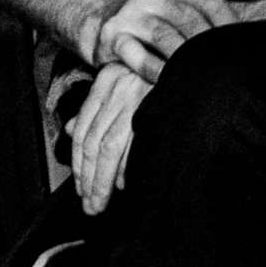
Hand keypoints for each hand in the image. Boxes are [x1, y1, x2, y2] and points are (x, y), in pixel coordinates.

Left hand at [71, 62, 151, 216]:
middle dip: (88, 178)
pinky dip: (128, 166)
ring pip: (109, 146)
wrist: (195, 61)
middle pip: (93, 142)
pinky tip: (124, 184)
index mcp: (107, 81)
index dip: (79, 163)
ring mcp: (138, 94)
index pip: (84, 130)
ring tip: (100, 201)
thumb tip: (70, 130)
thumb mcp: (122, 84)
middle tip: (89, 204)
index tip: (81, 188)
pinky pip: (136, 143)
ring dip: (102, 179)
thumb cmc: (161, 74)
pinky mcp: (158, 104)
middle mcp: (118, 87)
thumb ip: (97, 108)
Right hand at [91, 0, 258, 80]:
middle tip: (225, 68)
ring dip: (182, 57)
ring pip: (161, 34)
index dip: (227, 23)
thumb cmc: (168, 21)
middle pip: (186, 17)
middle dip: (206, 43)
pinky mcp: (112, 36)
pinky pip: (133, 52)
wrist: (117, 33)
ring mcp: (130, 14)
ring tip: (200, 76)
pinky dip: (152, 67)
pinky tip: (169, 82)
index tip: (240, 47)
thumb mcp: (195, 2)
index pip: (209, 1)